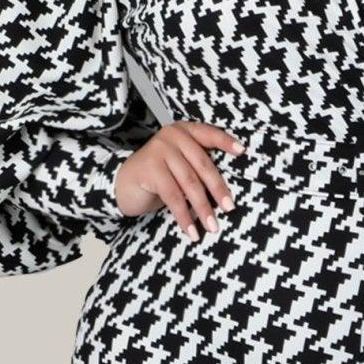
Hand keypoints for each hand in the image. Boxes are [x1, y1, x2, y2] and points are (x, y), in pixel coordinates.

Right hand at [114, 122, 245, 239]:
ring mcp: (159, 150)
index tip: (242, 151)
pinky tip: (191, 231)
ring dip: (203, 208)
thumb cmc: (157, 178)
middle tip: (230, 208)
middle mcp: (172, 136)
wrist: (121, 186)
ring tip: (213, 227)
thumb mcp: (179, 166)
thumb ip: (197, 167)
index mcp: (184, 132)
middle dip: (218, 189)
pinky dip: (184, 216)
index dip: (225, 142)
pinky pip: (174, 197)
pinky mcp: (150, 169)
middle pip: (203, 164)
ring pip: (190, 183)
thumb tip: (226, 192)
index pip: (209, 134)